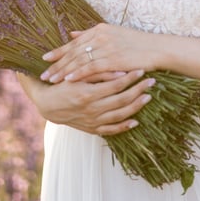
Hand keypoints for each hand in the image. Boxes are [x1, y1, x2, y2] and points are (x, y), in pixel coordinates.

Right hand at [30, 69, 154, 135]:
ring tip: (148, 97)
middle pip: (121, 100)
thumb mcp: (77, 75)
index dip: (130, 78)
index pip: (115, 85)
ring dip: (135, 107)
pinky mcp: (92, 129)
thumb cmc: (62, 85)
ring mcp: (92, 121)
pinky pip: (111, 130)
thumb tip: (119, 71)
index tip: (142, 70)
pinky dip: (123, 127)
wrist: (48, 105)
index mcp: (88, 93)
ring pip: (119, 115)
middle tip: (151, 82)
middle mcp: (92, 109)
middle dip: (138, 90)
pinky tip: (135, 121)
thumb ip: (98, 73)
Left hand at [40, 23, 157, 82]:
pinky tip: (68, 80)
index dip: (59, 51)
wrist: (156, 49)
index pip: (74, 42)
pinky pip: (91, 67)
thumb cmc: (136, 44)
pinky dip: (78, 73)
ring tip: (51, 80)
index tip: (46, 59)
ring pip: (79, 60)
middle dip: (57, 63)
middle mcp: (100, 36)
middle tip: (43, 74)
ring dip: (64, 70)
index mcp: (99, 29)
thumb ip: (91, 34)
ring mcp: (106, 47)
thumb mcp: (112, 34)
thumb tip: (72, 34)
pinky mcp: (113, 59)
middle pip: (73, 51)